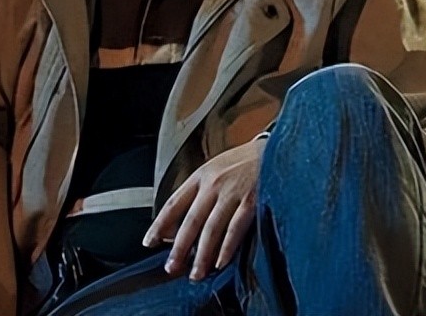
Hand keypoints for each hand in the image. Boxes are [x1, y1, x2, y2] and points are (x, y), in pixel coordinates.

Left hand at [143, 137, 265, 280]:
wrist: (276, 150)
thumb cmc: (243, 164)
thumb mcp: (215, 170)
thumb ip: (198, 194)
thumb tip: (179, 224)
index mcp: (200, 177)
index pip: (173, 203)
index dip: (160, 224)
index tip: (149, 242)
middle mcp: (213, 184)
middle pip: (191, 220)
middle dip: (179, 247)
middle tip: (171, 268)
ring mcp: (233, 192)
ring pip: (211, 228)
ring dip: (202, 255)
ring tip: (196, 274)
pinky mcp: (253, 201)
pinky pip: (236, 228)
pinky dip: (227, 247)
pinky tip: (220, 263)